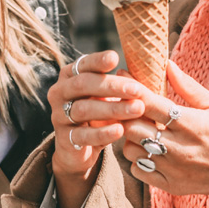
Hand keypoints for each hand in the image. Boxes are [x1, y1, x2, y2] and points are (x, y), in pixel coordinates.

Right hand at [46, 51, 146, 207]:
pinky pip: (83, 135)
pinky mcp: (64, 139)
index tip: (116, 58)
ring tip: (137, 109)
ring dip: (112, 109)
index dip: (98, 60)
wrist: (78, 149)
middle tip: (137, 89)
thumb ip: (119, 83)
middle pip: (83, 84)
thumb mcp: (106, 96)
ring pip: (83, 109)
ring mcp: (59, 116)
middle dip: (111, 86)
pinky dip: (102, 133)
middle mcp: (60, 92)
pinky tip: (120, 130)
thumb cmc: (98, 113)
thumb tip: (148, 69)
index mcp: (70, 76)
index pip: (83, 64)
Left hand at [121, 61, 208, 207]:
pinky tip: (147, 147)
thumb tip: (166, 63)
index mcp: (193, 124)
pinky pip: (138, 171)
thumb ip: (188, 87)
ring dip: (129, 135)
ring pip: (130, 149)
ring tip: (139, 124)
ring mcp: (175, 170)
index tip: (122, 76)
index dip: (132, 88)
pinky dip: (137, 158)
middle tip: (126, 101)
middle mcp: (180, 149)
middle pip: (133, 126)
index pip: (149, 103)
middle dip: (126, 111)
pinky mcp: (173, 186)